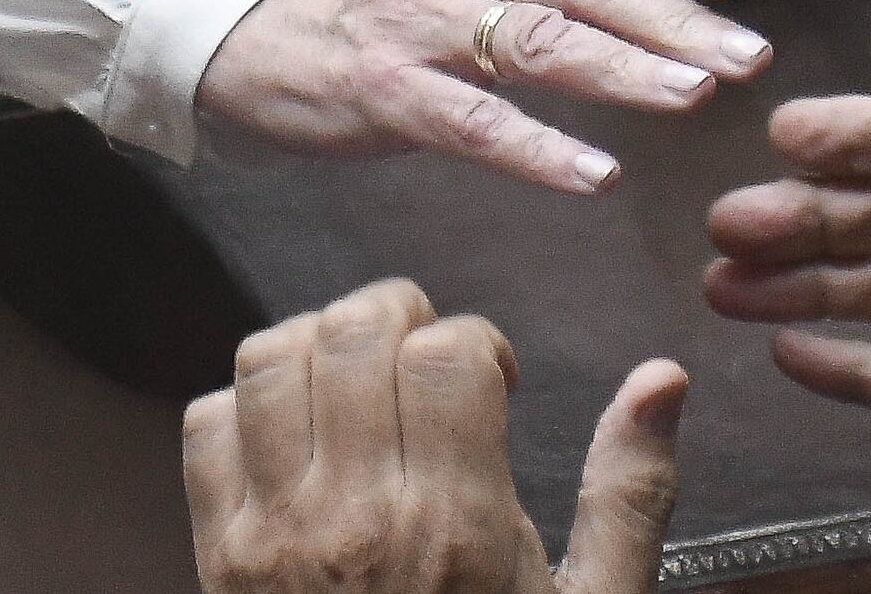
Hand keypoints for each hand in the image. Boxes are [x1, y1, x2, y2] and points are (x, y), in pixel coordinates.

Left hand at [184, 278, 690, 593]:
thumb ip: (629, 496)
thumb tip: (663, 380)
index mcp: (457, 528)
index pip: (447, 353)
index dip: (478, 342)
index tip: (493, 381)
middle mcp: (357, 519)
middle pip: (353, 332)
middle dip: (398, 313)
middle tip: (423, 354)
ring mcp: (275, 536)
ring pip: (270, 358)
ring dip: (317, 343)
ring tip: (358, 378)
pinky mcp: (218, 558)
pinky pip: (207, 424)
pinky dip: (246, 403)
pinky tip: (297, 434)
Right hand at [199, 0, 772, 192]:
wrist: (263, 18)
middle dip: (671, 15)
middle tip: (746, 55)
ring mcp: (426, 24)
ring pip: (534, 40)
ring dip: (620, 68)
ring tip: (692, 97)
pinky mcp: (388, 91)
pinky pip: (471, 121)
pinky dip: (536, 149)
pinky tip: (594, 174)